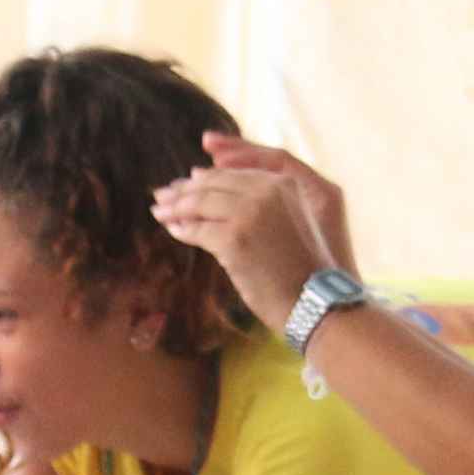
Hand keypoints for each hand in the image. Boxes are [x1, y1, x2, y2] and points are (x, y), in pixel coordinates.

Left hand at [149, 134, 354, 327]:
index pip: (234, 173)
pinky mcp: (234, 239)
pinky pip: (197, 229)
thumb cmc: (301, 269)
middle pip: (213, 184)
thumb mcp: (289, 221)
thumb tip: (217, 192)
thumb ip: (262, 203)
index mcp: (283, 183)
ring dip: (176, 207)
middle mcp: (267, 192)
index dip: (206, 177)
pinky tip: (172, 229)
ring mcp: (250, 213)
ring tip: (160, 210)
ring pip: (201, 203)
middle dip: (184, 190)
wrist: (313, 300)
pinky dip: (181, 229)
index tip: (186, 182)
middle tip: (163, 196)